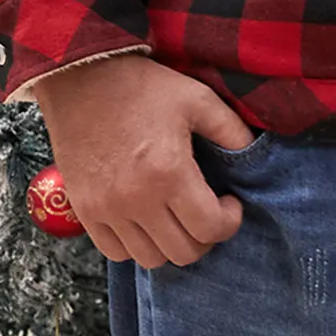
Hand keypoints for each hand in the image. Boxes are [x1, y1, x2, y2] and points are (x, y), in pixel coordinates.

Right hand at [31, 53, 255, 268]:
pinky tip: (145, 219)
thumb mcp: (198, 99)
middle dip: (204, 237)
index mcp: (169, 173)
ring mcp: (106, 208)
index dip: (230, 221)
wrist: (79, 75)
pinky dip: (135, 245)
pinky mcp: (84, 209)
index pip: (211, 229)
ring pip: (150, 259)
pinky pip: (115, 252)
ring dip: (170, 244)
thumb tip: (256, 155)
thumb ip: (232, 131)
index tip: (229, 202)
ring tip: (175, 216)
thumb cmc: (141, 86)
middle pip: (183, 253)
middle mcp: (136, 199)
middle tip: (205, 212)